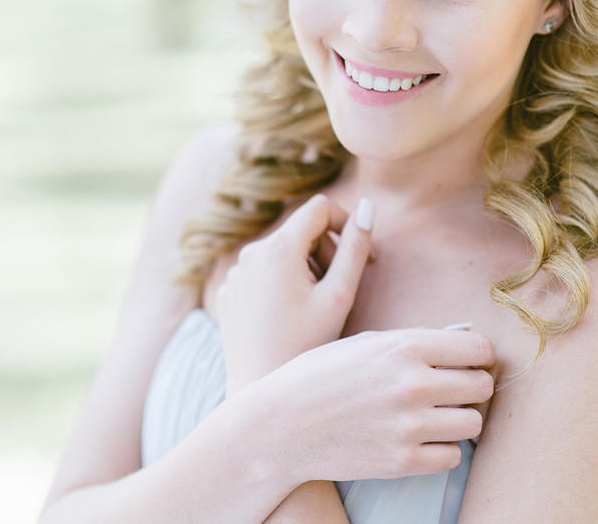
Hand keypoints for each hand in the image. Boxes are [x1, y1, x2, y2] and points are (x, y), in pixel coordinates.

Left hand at [216, 193, 374, 393]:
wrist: (258, 390)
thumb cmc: (304, 347)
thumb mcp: (339, 296)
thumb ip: (355, 247)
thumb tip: (367, 206)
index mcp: (278, 248)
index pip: (321, 207)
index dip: (346, 224)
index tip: (360, 256)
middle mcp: (251, 252)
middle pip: (301, 230)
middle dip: (326, 251)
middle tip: (340, 290)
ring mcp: (236, 272)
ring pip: (282, 251)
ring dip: (306, 268)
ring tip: (314, 307)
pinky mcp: (230, 291)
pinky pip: (263, 271)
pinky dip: (282, 283)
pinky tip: (290, 318)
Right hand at [263, 326, 495, 485]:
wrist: (283, 424)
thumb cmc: (320, 375)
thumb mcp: (364, 342)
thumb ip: (411, 344)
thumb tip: (456, 347)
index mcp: (404, 346)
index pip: (478, 349)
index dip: (478, 355)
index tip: (470, 361)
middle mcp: (413, 383)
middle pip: (481, 386)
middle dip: (471, 385)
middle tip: (453, 388)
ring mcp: (410, 425)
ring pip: (473, 423)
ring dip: (460, 418)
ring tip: (436, 414)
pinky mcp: (403, 461)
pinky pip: (452, 456)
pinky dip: (442, 448)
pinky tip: (420, 437)